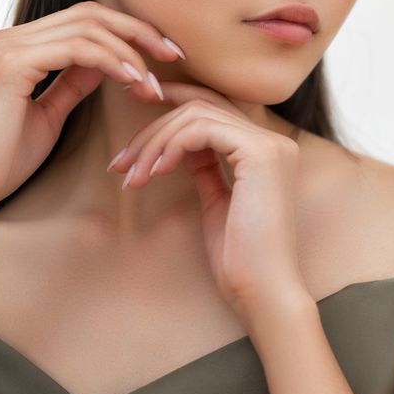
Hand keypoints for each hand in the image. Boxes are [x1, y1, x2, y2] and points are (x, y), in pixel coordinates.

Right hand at [0, 1, 183, 217]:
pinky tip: (134, 80)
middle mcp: (9, 36)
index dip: (127, 33)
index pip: (83, 21)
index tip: (163, 57)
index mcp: (17, 46)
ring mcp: (8, 45)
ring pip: (88, 26)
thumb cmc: (1, 161)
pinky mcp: (11, 63)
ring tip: (154, 84)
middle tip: (175, 55)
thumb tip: (106, 64)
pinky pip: (76, 48)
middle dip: (138, 31)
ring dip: (130, 51)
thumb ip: (72, 83)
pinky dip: (112, 60)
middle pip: (90, 14)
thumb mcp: (48, 115)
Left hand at [109, 82, 304, 317]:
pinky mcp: (260, 154)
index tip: (135, 113)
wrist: (262, 290)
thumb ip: (205, 168)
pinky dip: (171, 146)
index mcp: (265, 151)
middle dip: (152, 130)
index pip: (213, 109)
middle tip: (120, 164)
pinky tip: (155, 173)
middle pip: (200, 108)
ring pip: (196, 115)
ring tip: (132, 177)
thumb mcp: (216, 202)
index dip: (172, 103)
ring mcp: (270, 145)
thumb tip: (176, 147)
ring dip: (154, 143)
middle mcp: (273, 141)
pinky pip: (201, 130)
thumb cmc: (239, 259)